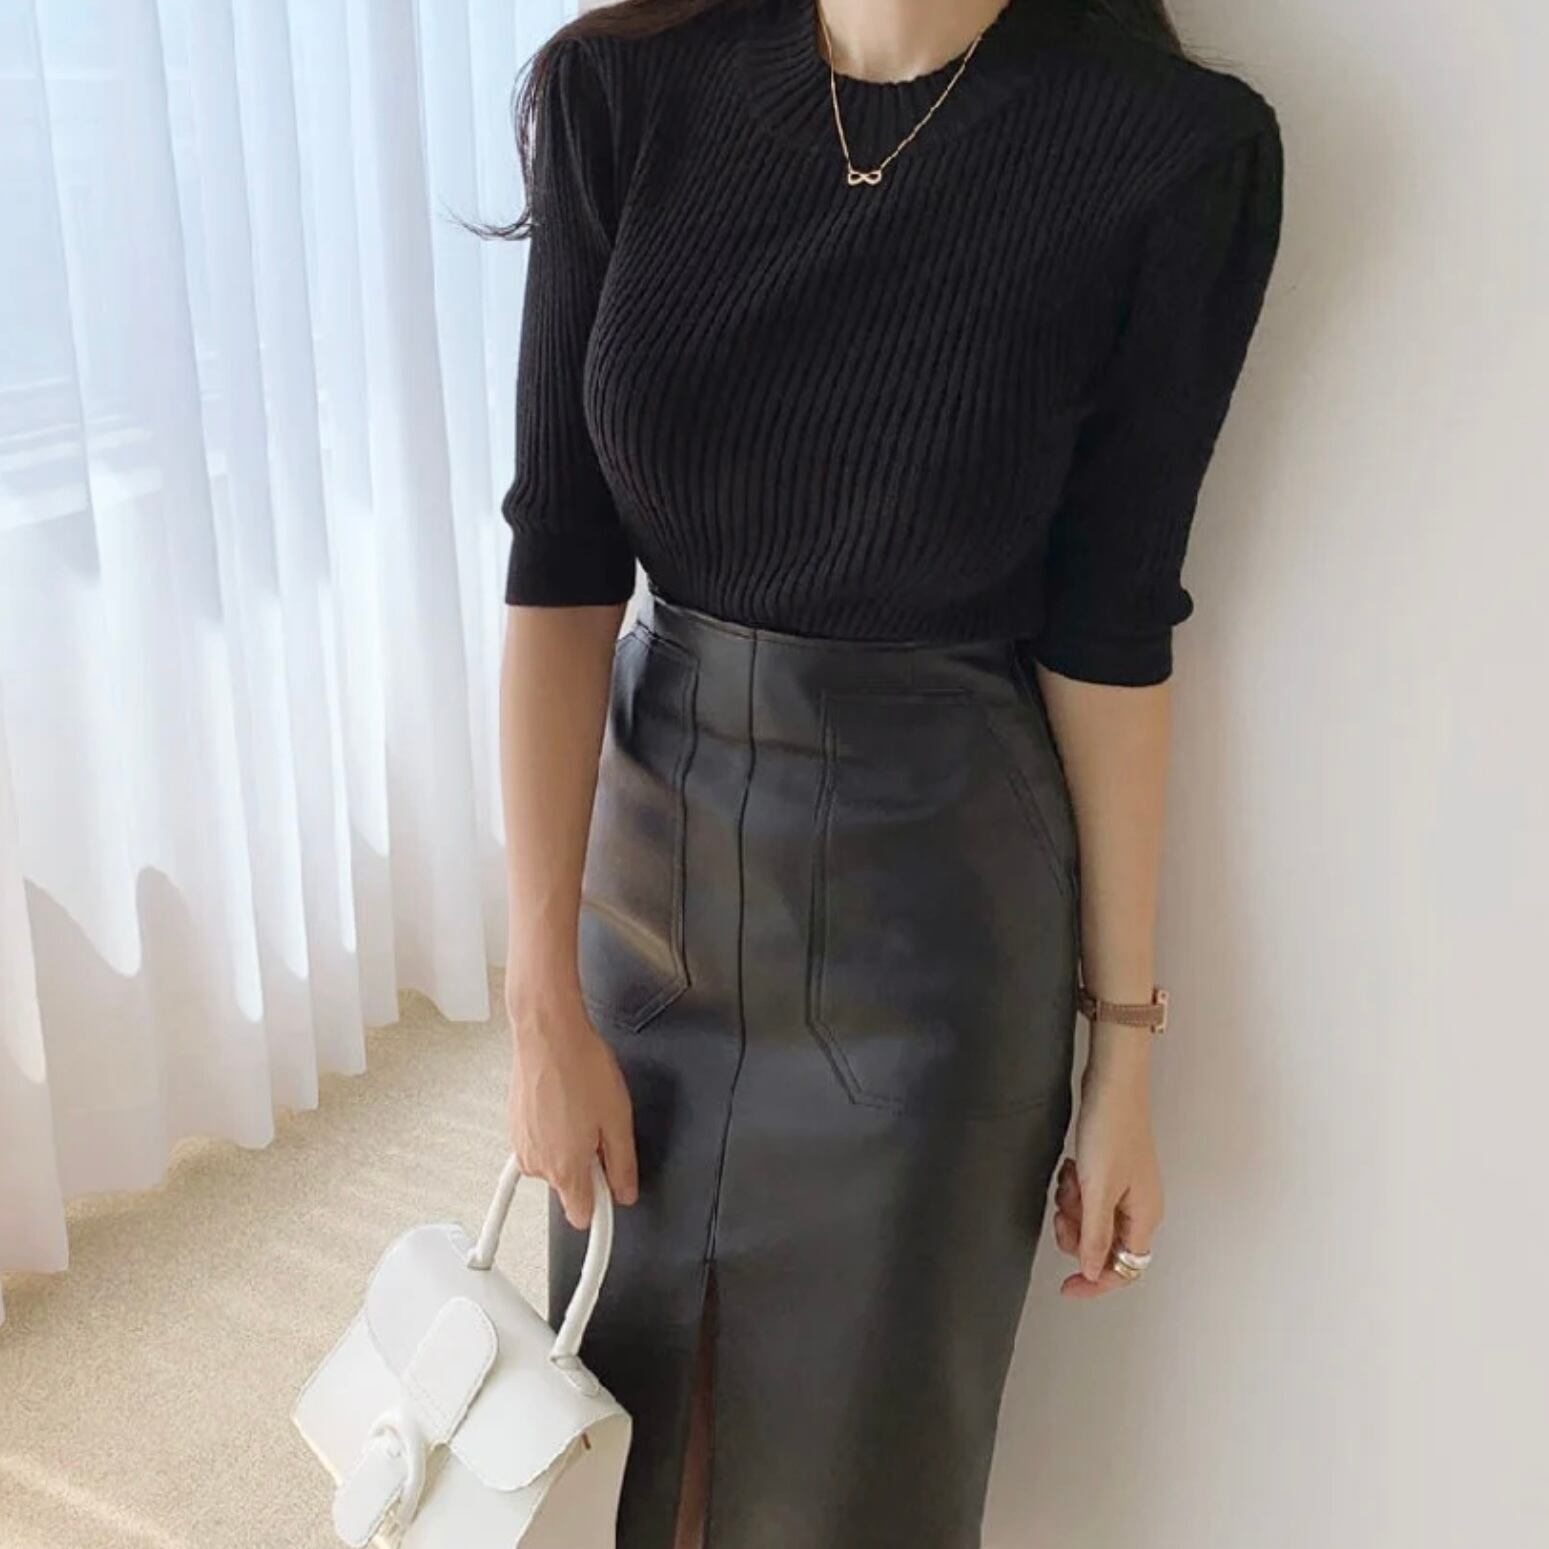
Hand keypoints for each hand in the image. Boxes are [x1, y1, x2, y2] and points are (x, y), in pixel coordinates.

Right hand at [506, 977, 638, 1229]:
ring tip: (581, 1106)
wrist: (547, 1032)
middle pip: (569, 1185)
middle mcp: (537, 1164)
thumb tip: (625, 1192)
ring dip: (569, 1143)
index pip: (582, 1217)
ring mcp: (521, 1145)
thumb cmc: (581, 1068)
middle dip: (588, 1164)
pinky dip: (552, 1129)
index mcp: (565, 1169)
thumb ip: (622, 1166)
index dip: (602, 1202)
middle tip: (600, 1128)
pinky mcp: (513, 1126)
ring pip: (554, 1161)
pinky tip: (564, 1101)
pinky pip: (540, 1141)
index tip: (612, 1188)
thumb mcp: (618, 1120)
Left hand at [1052, 1053, 1162, 1297]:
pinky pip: (1086, 1195)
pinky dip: (1074, 1187)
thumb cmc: (1112, 1129)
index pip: (1124, 1268)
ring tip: (1070, 1180)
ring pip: (1091, 1219)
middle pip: (1103, 1245)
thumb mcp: (1097, 1190)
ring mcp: (1124, 1187)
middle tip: (1064, 1213)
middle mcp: (1139, 1206)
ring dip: (1073, 1207)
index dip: (1094, 1283)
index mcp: (1144, 1216)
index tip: (1066, 1287)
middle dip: (1077, 1233)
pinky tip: (1070, 1169)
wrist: (1112, 1082)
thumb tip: (1092, 1273)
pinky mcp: (1108, 1169)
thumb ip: (1094, 1235)